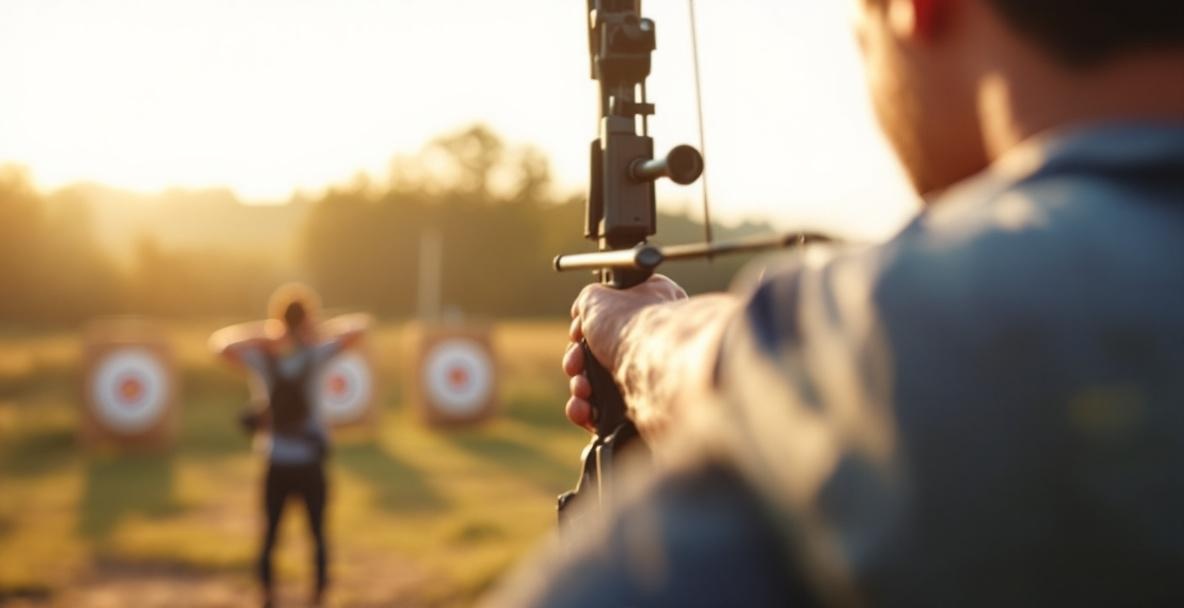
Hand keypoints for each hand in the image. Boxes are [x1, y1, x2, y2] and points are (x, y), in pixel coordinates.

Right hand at [563, 274, 687, 430]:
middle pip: (597, 356)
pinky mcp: (640, 408)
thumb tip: (583, 313)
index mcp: (647, 310)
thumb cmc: (632, 324)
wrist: (655, 367)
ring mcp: (645, 377)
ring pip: (597, 386)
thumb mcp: (597, 296)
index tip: (578, 333)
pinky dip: (586, 412)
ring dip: (579, 388)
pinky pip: (604, 413)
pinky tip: (584, 409)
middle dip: (577, 362)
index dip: (584, 328)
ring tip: (583, 389)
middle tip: (576, 364)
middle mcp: (650, 343)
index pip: (607, 321)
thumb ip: (587, 301)